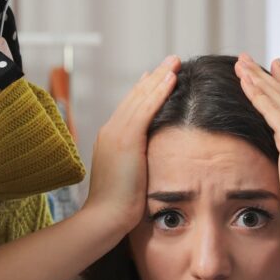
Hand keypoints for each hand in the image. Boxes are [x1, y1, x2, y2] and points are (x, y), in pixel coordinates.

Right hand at [84, 55, 180, 232]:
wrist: (105, 217)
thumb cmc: (119, 208)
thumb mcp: (130, 179)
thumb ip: (138, 164)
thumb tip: (150, 161)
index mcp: (111, 140)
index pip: (130, 109)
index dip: (145, 91)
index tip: (157, 78)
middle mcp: (110, 131)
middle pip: (135, 97)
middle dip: (154, 78)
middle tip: (170, 61)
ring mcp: (116, 133)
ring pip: (141, 97)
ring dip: (159, 78)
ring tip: (174, 63)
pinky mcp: (125, 138)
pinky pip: (145, 108)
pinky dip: (158, 91)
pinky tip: (171, 78)